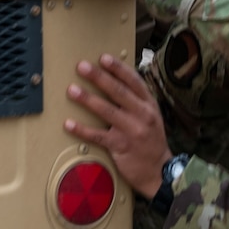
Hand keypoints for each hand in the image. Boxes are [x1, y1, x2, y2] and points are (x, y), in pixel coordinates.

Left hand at [64, 55, 169, 198]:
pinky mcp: (121, 146)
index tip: (103, 58)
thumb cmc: (151, 140)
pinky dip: (82, 129)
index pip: (133, 81)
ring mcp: (132, 131)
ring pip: (107, 111)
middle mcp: (142, 115)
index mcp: (149, 104)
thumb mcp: (151, 116)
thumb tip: (114, 81)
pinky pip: (98, 135)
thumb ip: (136, 100)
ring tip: (72, 90)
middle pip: (118, 92)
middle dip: (99, 78)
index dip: (118, 69)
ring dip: (87, 99)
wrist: (159, 170)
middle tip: (82, 67)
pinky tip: (69, 123)